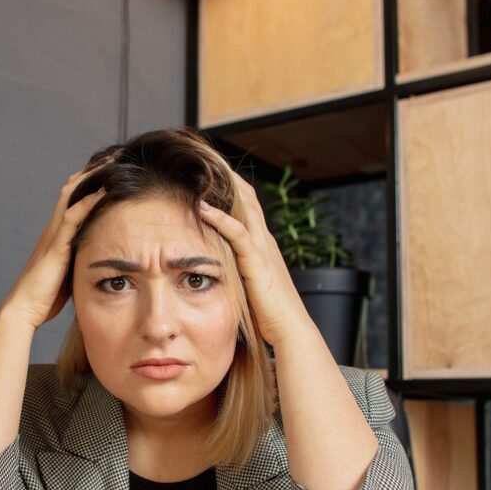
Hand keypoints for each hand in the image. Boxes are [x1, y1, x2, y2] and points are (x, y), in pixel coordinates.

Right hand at [0, 163, 110, 330]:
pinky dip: (88, 202)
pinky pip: (72, 218)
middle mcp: (54, 228)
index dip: (90, 180)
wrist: (23, 309)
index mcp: (57, 233)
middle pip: (72, 188)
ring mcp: (53, 235)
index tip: (111, 166)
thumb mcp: (68, 270)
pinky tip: (103, 191)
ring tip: (113, 161)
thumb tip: (100, 254)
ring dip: (92, 177)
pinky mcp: (55, 247)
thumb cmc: (45, 295)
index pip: (73, 197)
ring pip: (71, 195)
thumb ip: (81, 255)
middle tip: (115, 154)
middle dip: (93, 169)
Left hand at [193, 168, 310, 350]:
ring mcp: (262, 249)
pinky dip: (219, 218)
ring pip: (244, 207)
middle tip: (203, 158)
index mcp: (261, 246)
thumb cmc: (267, 317)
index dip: (230, 189)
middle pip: (247, 197)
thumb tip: (213, 273)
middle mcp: (264, 241)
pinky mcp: (256, 262)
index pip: (246, 207)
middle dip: (227, 176)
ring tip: (201, 169)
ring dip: (223, 188)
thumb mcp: (247, 287)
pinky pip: (237, 233)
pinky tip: (201, 207)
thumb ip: (235, 274)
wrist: (289, 332)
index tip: (209, 173)